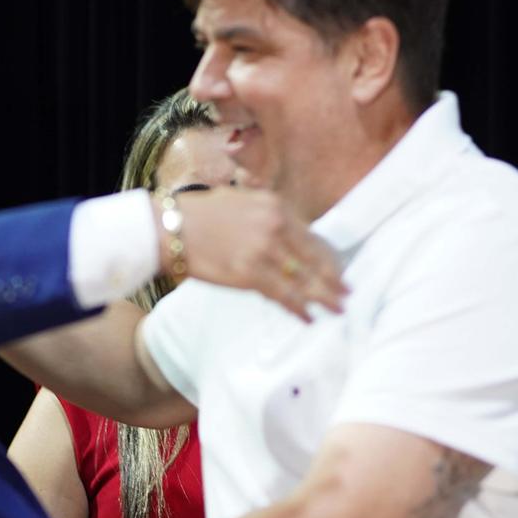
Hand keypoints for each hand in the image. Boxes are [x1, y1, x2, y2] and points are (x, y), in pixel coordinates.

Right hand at [164, 188, 346, 320]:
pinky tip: (309, 317)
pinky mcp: (250, 273)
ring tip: (338, 308)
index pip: (310, 235)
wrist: (169, 228)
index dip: (325, 256)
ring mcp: (264, 250)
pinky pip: (283, 294)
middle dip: (333, 278)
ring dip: (324, 296)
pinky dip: (299, 307)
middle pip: (314, 257)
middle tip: (348, 292)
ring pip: (304, 278)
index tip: (336, 269)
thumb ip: (265, 214)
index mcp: (274, 206)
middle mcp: (275, 225)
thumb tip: (282, 235)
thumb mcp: (239, 200)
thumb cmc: (198, 215)